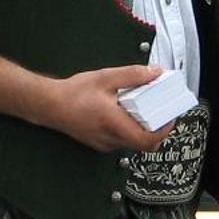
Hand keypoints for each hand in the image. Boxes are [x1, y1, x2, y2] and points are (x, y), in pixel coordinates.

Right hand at [47, 64, 174, 152]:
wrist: (48, 105)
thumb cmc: (73, 93)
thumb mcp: (106, 77)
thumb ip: (133, 75)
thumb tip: (155, 73)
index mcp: (114, 124)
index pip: (148, 140)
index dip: (164, 131)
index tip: (170, 116)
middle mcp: (110, 139)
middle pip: (144, 144)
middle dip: (156, 130)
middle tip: (160, 113)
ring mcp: (104, 144)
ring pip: (133, 143)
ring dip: (142, 129)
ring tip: (143, 109)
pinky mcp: (98, 143)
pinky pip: (121, 140)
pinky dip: (129, 129)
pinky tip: (125, 113)